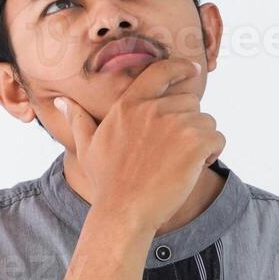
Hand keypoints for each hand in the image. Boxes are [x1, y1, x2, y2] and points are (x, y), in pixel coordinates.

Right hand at [53, 58, 225, 234]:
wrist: (125, 211)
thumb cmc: (107, 183)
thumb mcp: (87, 147)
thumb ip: (78, 120)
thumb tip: (61, 101)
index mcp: (129, 105)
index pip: (160, 71)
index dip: (179, 68)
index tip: (190, 70)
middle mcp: (153, 109)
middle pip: (190, 101)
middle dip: (189, 123)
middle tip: (174, 150)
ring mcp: (175, 124)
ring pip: (205, 121)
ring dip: (200, 140)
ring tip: (181, 162)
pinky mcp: (194, 143)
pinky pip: (217, 138)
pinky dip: (212, 153)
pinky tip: (194, 168)